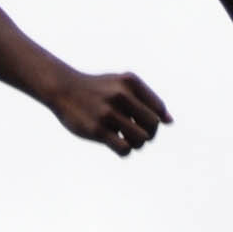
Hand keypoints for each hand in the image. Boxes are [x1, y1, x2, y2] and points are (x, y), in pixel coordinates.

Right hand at [52, 66, 170, 155]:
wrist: (63, 88)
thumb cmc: (98, 89)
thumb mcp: (122, 85)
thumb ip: (147, 100)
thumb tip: (170, 121)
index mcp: (130, 81)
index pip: (159, 109)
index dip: (154, 120)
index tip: (140, 120)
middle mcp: (120, 94)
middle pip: (153, 125)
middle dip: (148, 133)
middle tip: (135, 132)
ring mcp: (108, 112)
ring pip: (141, 139)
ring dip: (136, 143)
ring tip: (125, 138)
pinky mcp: (96, 129)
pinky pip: (125, 149)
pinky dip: (124, 150)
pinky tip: (115, 142)